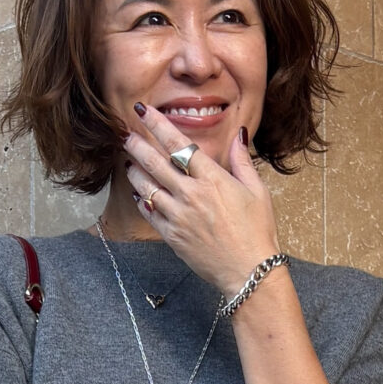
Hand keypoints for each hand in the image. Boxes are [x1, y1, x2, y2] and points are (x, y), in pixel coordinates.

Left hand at [122, 106, 280, 295]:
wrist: (249, 272)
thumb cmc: (257, 232)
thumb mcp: (257, 191)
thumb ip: (242, 161)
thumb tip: (239, 135)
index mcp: (212, 179)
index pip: (178, 144)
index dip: (158, 124)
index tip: (144, 111)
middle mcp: (191, 194)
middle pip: (155, 162)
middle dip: (137, 145)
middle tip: (124, 134)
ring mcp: (179, 216)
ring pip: (147, 187)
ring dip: (135, 172)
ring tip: (129, 163)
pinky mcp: (172, 236)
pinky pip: (150, 213)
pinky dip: (143, 200)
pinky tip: (140, 194)